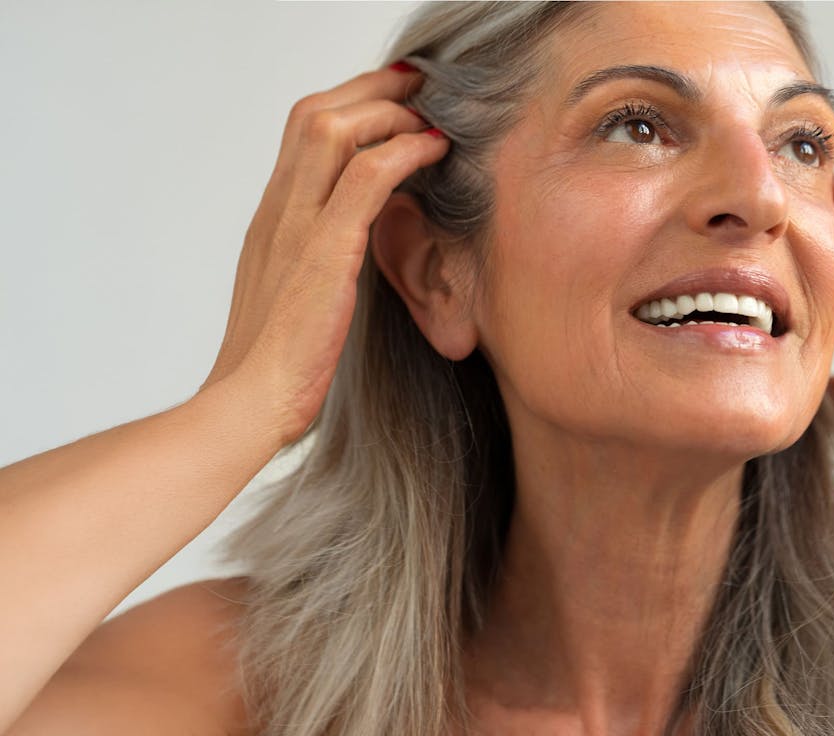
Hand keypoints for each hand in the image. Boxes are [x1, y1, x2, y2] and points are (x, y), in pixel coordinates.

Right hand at [197, 65, 448, 443]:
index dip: (347, 105)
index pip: (300, 134)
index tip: (387, 100)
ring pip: (335, 130)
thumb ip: (309, 261)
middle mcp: (277, 212)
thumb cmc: (273, 364)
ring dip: (388, 110)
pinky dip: (403, 152)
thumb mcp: (287, 297)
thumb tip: (344, 249)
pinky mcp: (323, 253)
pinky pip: (366, 178)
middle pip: (313, 113)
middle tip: (414, 82)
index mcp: (269, 221)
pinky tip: (434, 149)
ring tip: (429, 113)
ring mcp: (295, 228)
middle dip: (369, 87)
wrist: (248, 403)